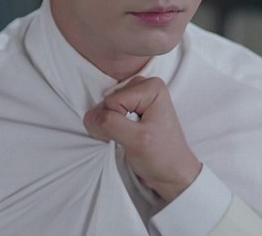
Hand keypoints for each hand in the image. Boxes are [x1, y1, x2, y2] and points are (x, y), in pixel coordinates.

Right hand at [83, 76, 201, 202]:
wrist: (172, 173)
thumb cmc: (162, 157)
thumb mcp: (136, 140)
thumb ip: (110, 124)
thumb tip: (90, 116)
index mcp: (151, 87)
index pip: (112, 101)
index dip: (115, 122)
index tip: (133, 137)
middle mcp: (145, 87)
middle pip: (108, 102)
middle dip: (112, 123)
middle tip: (132, 138)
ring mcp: (138, 98)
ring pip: (106, 109)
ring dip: (111, 127)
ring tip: (131, 138)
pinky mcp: (133, 109)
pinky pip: (109, 114)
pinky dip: (112, 128)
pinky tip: (127, 136)